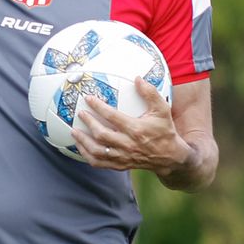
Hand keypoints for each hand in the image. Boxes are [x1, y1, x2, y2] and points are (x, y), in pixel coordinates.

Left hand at [70, 76, 189, 172]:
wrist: (169, 157)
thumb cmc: (164, 131)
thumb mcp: (162, 110)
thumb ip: (150, 94)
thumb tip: (137, 78)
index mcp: (136, 129)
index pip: (113, 117)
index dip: (98, 107)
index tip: (88, 98)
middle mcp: (128, 144)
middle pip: (102, 134)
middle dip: (89, 122)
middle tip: (80, 113)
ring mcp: (123, 156)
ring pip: (97, 151)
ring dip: (83, 141)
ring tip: (74, 131)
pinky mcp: (120, 165)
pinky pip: (99, 163)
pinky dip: (87, 155)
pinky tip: (81, 147)